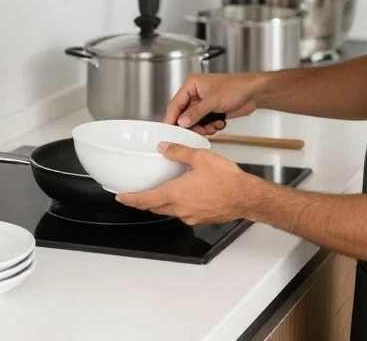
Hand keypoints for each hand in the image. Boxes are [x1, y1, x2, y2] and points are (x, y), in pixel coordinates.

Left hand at [116, 142, 259, 224]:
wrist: (246, 197)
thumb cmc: (227, 180)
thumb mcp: (199, 157)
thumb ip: (178, 152)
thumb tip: (164, 148)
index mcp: (176, 194)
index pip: (145, 200)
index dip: (130, 199)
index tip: (121, 196)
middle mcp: (180, 209)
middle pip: (154, 207)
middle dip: (143, 201)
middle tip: (136, 194)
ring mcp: (191, 216)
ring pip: (169, 211)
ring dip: (161, 202)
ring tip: (161, 191)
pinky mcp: (201, 219)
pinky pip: (183, 213)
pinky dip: (178, 205)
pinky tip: (185, 194)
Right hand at [165, 72, 259, 134]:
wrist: (254, 93)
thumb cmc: (236, 87)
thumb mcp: (212, 101)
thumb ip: (195, 113)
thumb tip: (182, 122)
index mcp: (192, 85)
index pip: (176, 103)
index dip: (172, 117)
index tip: (171, 130)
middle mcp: (196, 93)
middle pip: (184, 114)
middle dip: (191, 125)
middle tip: (196, 131)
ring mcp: (204, 103)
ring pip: (194, 121)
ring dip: (202, 127)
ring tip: (210, 127)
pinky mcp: (212, 111)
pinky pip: (204, 123)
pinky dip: (210, 127)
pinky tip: (218, 124)